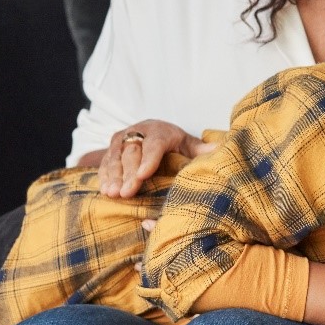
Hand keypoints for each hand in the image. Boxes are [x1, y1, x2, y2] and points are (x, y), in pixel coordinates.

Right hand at [95, 120, 217, 197]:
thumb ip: (199, 149)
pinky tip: (104, 190)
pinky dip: (103, 176)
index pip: (154, 144)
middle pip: (132, 153)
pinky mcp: (111, 149)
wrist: (150, 132)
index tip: (144, 175)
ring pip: (115, 157)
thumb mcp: (187, 144)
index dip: (148, 159)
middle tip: (126, 193)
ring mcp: (122, 139)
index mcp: (160, 130)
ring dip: (113, 176)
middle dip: (128, 174)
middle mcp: (139, 131)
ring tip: (112, 194)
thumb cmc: (173, 144)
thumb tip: (220, 149)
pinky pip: (104, 162)